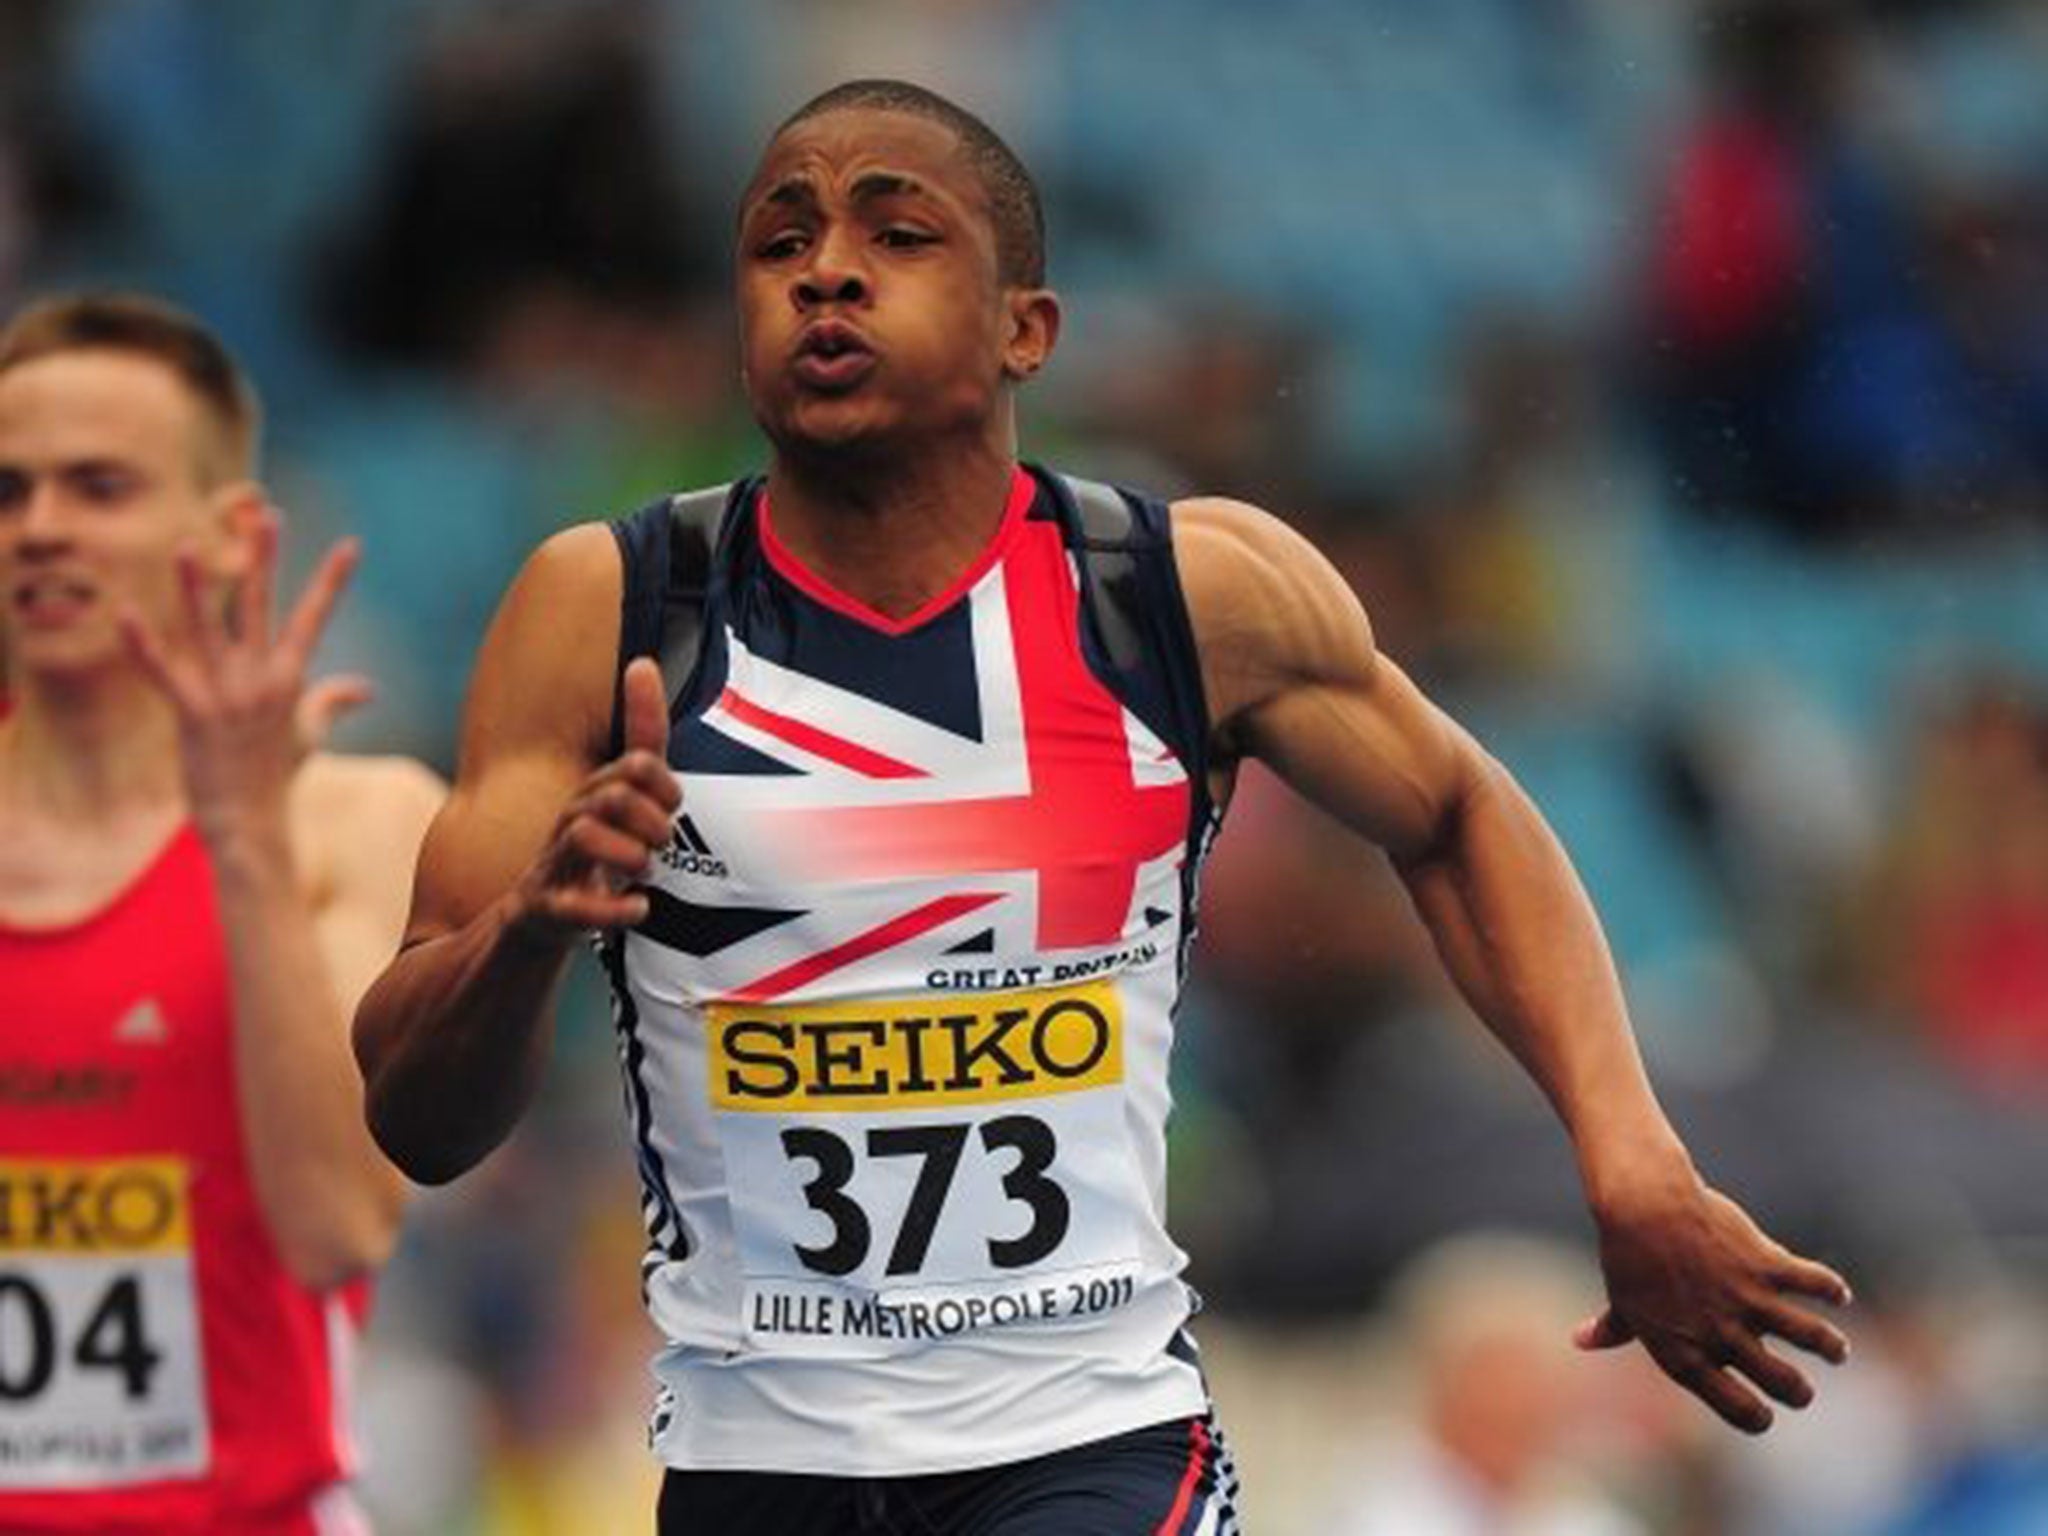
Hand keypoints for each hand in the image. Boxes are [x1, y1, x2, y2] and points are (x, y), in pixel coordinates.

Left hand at [122, 512, 369, 851]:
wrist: (252, 820)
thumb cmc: (280, 774)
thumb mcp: (312, 733)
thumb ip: (334, 701)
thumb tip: (366, 689)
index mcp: (291, 678)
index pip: (314, 617)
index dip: (333, 580)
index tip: (351, 545)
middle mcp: (262, 679)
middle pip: (261, 605)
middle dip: (262, 557)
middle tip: (265, 513)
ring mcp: (229, 695)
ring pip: (210, 630)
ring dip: (196, 588)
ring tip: (185, 547)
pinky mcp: (195, 714)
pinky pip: (165, 673)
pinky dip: (144, 646)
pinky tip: (125, 616)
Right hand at [508, 655, 678, 940]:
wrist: (534, 919)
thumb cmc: (590, 853)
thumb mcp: (621, 797)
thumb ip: (641, 740)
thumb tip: (642, 660)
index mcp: (596, 793)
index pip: (637, 764)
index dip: (665, 784)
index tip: (673, 807)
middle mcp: (572, 819)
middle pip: (611, 794)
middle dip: (651, 819)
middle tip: (662, 844)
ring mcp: (554, 862)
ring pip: (581, 836)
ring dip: (629, 855)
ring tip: (645, 871)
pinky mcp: (544, 907)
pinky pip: (571, 907)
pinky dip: (611, 909)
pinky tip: (638, 908)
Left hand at [1576, 1174, 1851, 1433]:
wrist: (1642, 1205)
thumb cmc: (1628, 1254)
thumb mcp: (1622, 1300)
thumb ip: (1612, 1330)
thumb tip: (1580, 1341)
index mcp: (1688, 1356)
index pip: (1738, 1410)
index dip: (1757, 1418)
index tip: (1766, 1414)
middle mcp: (1723, 1336)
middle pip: (1784, 1383)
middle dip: (1799, 1392)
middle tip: (1802, 1390)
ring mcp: (1748, 1300)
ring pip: (1813, 1337)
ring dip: (1831, 1346)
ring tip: (1836, 1351)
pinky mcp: (1766, 1263)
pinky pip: (1815, 1282)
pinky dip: (1832, 1289)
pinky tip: (1837, 1294)